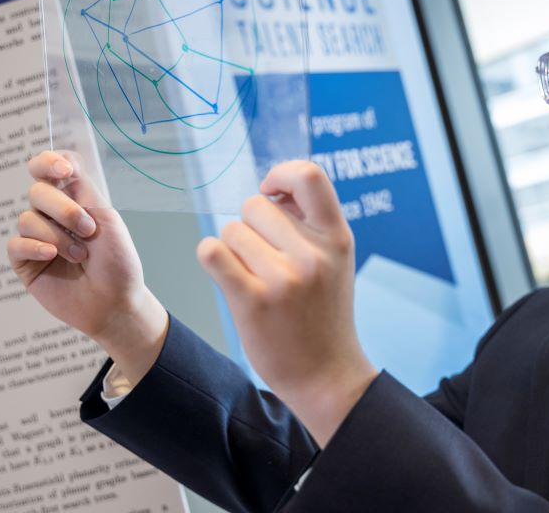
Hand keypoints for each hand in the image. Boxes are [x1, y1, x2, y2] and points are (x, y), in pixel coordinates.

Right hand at [7, 150, 167, 385]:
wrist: (116, 303)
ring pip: (27, 218)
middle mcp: (54, 215)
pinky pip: (16, 243)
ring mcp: (38, 238)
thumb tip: (57, 175)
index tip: (64, 171)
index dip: (50, 162)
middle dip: (62, 208)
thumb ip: (82, 193)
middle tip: (87, 230)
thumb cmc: (118, 264)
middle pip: (38, 190)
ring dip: (58, 236)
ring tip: (81, 256)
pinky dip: (35, 246)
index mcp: (77, 200)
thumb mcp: (108, 221)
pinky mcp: (25, 262)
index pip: (53, 168)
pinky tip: (52, 256)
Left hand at [197, 160, 376, 445]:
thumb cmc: (322, 313)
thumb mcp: (335, 261)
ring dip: (234, 250)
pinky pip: (212, 252)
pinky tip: (227, 275)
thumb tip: (269, 189)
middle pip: (254, 205)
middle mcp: (313, 254)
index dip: (281, 175)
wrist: (325, 374)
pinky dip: (212, 258)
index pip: (309, 175)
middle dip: (251, 226)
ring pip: (231, 231)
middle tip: (264, 258)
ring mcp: (284, 278)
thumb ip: (309, 224)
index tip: (272, 195)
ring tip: (255, 278)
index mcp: (337, 238)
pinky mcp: (253, 300)